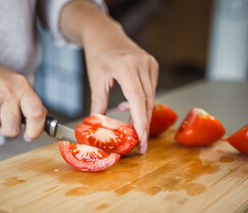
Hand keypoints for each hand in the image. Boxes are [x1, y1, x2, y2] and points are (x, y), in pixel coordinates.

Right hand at [0, 40, 45, 140]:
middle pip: (13, 129)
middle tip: (0, 116)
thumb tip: (42, 118)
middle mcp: (8, 91)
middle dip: (6, 128)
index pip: (37, 113)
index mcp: (21, 85)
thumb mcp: (13, 83)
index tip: (31, 136)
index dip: (36, 129)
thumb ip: (28, 101)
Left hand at [84, 27, 157, 153]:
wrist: (105, 34)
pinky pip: (150, 90)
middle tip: (139, 144)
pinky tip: (128, 106)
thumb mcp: (95, 79)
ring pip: (151, 97)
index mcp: (126, 66)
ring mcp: (150, 64)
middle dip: (143, 125)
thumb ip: (98, 103)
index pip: (138, 99)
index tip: (141, 141)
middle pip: (147, 101)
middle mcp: (142, 64)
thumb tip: (97, 125)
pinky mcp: (152, 65)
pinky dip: (142, 103)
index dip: (140, 122)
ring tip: (128, 126)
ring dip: (141, 115)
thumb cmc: (98, 54)